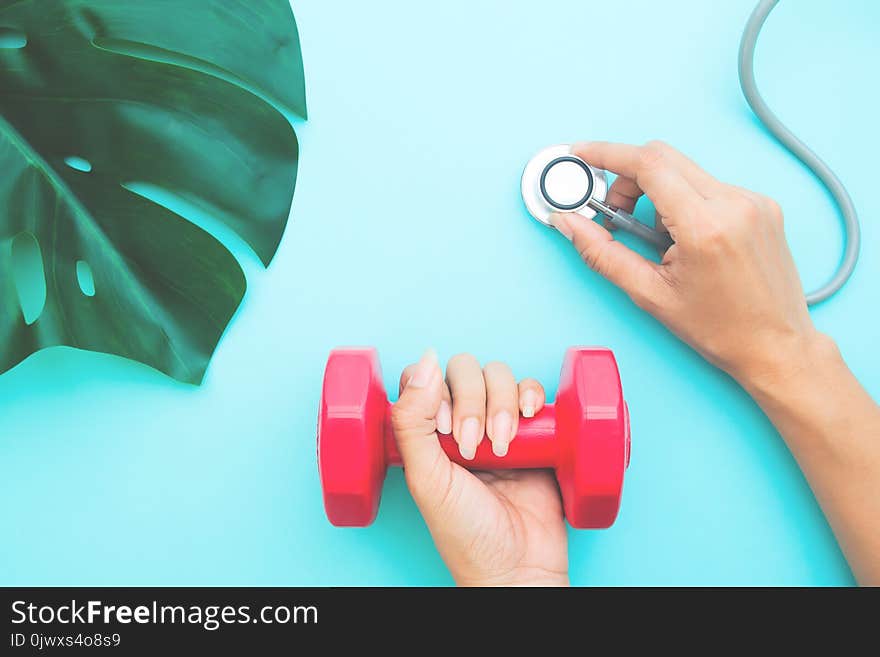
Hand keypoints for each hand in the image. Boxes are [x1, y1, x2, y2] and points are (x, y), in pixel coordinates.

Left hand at [391, 349, 568, 586]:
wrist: (519, 566)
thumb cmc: (467, 533)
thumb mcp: (426, 479)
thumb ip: (412, 421)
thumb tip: (424, 361)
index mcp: (426, 433)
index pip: (424, 378)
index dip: (434, 391)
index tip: (443, 428)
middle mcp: (460, 422)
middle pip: (463, 370)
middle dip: (471, 402)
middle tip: (472, 446)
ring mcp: (498, 423)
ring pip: (498, 375)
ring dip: (501, 405)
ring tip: (502, 449)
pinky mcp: (534, 431)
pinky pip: (532, 390)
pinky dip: (532, 394)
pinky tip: (529, 417)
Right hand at [550, 140, 826, 388]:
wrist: (776, 346)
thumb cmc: (721, 329)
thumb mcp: (650, 295)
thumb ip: (602, 253)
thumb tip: (570, 223)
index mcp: (706, 226)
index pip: (649, 164)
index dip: (608, 154)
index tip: (583, 154)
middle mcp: (736, 204)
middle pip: (664, 158)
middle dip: (628, 177)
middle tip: (614, 211)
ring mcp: (754, 201)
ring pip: (685, 171)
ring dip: (657, 192)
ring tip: (658, 238)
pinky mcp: (763, 205)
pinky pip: (709, 184)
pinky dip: (684, 201)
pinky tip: (685, 238)